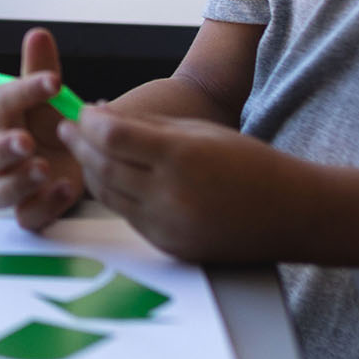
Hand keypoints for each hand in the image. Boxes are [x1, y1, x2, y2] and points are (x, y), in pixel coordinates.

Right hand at [0, 28, 84, 230]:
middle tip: (26, 141)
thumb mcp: (46, 94)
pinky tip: (64, 188)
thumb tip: (38, 34)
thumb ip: (40, 69)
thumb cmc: (47, 121)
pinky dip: (44, 206)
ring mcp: (8, 185)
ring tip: (44, 168)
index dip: (23, 91)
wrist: (69, 155)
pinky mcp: (29, 209)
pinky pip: (27, 216)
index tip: (54, 81)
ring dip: (18, 182)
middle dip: (5, 148)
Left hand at [56, 109, 309, 260]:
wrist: (290, 214)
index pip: (113, 137)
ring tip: (83, 151)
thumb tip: (100, 115)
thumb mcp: (201, 132)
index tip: (82, 112)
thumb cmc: (249, 164)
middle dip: (80, 145)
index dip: (90, 123)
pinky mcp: (168, 246)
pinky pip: (127, 216)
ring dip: (89, 171)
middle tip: (68, 129)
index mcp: (181, 158)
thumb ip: (147, 126)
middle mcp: (170, 195)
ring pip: (108, 195)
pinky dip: (114, 194)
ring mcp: (167, 225)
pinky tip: (110, 177)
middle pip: (103, 167)